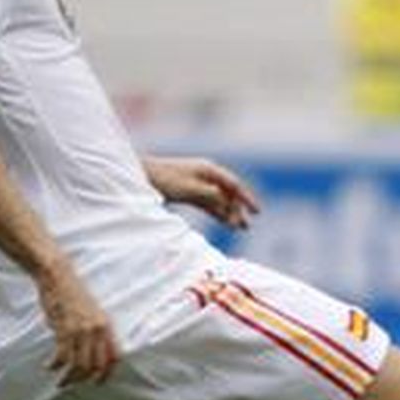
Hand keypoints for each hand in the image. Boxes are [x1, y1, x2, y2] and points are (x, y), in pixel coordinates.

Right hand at [38, 259, 119, 384]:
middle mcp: (97, 329)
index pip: (115, 356)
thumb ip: (95, 332)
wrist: (58, 277)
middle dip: (85, 379)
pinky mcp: (65, 329)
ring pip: (79, 365)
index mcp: (107, 325)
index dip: (108, 373)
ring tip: (60, 381)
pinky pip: (62, 356)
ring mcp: (82, 330)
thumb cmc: (72, 294)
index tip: (98, 382)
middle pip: (97, 365)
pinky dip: (55, 365)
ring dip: (69, 378)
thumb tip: (92, 353)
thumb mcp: (92, 313)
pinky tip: (49, 366)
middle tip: (73, 383)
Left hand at [145, 156, 259, 229]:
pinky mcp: (190, 192)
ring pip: (220, 200)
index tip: (257, 212)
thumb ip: (209, 193)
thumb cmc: (164, 179)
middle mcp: (206, 176)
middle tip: (247, 227)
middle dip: (239, 210)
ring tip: (239, 229)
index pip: (234, 185)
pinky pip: (209, 204)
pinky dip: (217, 213)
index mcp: (208, 170)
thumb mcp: (188, 188)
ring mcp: (199, 184)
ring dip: (229, 213)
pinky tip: (225, 224)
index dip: (247, 199)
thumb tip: (225, 199)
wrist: (142, 176)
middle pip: (229, 193)